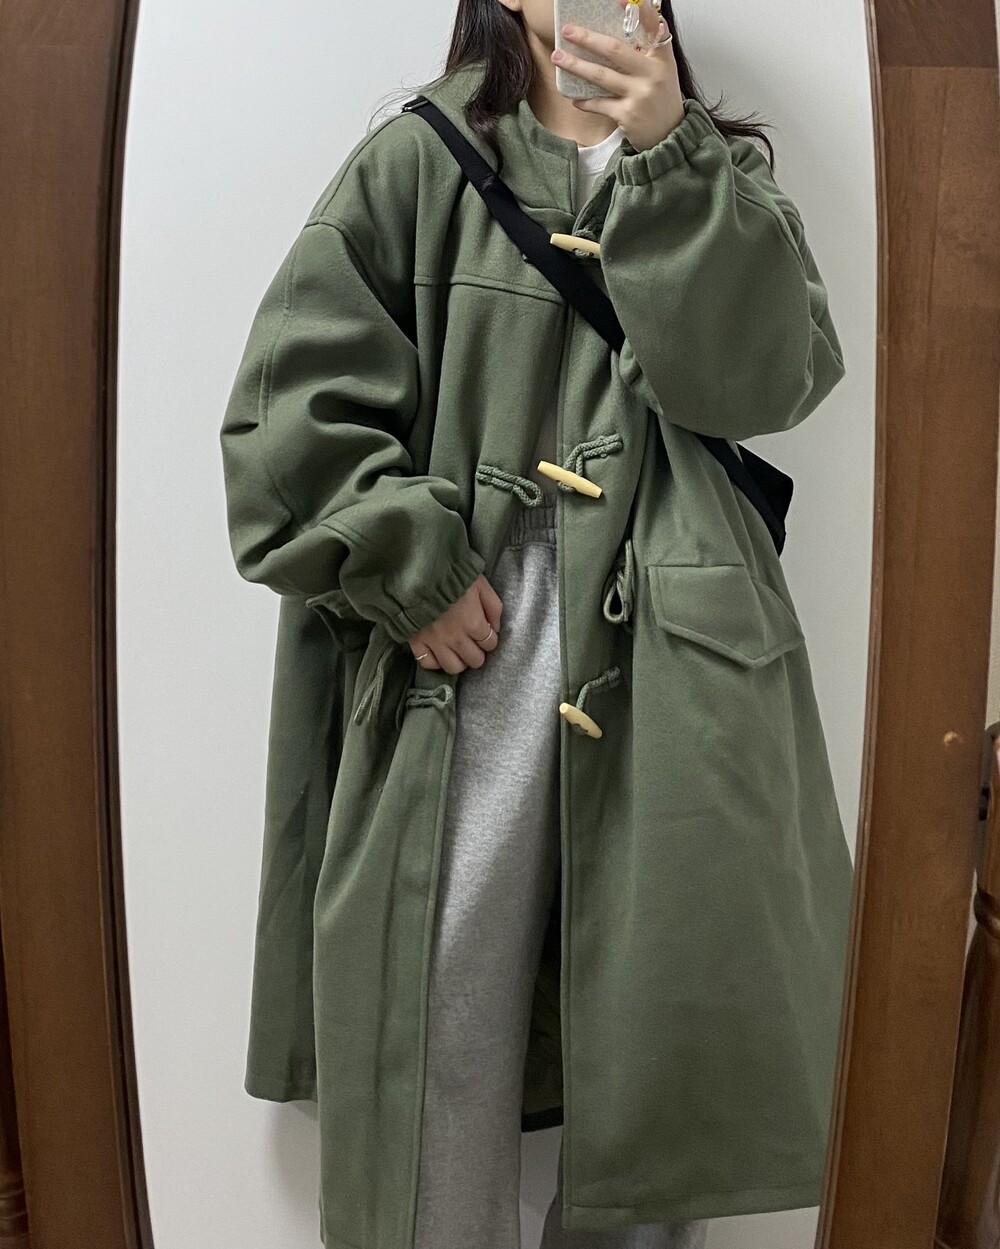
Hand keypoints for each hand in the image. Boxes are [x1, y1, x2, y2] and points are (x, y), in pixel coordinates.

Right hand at [408, 574, 503, 673]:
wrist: (418, 571)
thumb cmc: (452, 575)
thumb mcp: (481, 584)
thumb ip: (493, 607)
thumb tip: (495, 628)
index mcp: (473, 623)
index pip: (490, 644)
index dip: (489, 638)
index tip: (484, 631)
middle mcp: (456, 638)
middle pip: (475, 660)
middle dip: (477, 652)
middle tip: (472, 641)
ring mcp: (435, 642)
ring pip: (453, 667)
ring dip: (458, 660)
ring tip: (457, 650)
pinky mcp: (416, 642)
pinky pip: (428, 663)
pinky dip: (435, 660)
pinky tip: (438, 651)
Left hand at [551, 0, 684, 151]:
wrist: (670, 136)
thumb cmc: (661, 100)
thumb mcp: (663, 71)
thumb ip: (648, 50)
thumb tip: (625, 28)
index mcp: (661, 58)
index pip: (652, 26)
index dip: (638, 11)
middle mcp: (652, 74)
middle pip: (615, 50)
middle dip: (588, 39)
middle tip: (568, 30)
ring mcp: (639, 95)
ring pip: (601, 76)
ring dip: (577, 66)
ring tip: (558, 57)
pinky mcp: (627, 115)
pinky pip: (600, 104)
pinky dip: (585, 101)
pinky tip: (574, 98)